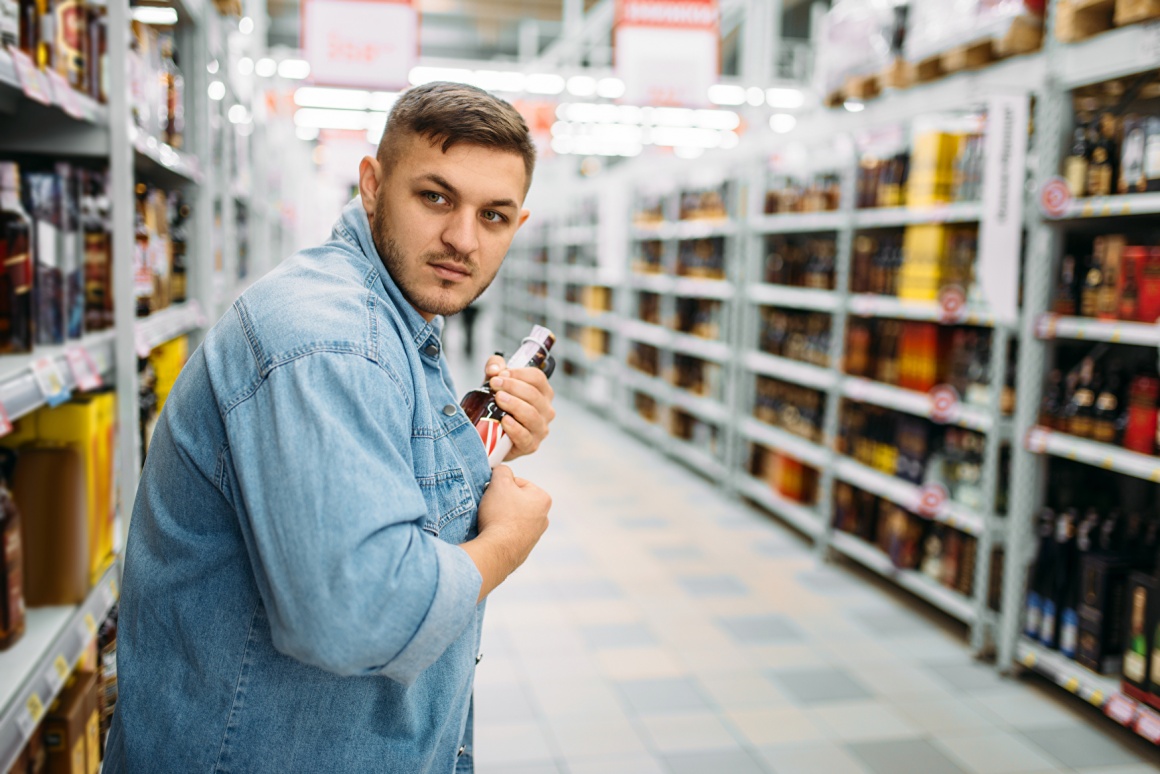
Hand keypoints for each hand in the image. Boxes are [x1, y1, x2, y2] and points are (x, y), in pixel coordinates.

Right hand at [462, 465, 550, 600]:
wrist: (497, 550)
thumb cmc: (500, 515)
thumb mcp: (499, 482)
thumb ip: (502, 470)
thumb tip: (502, 471)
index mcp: (543, 499)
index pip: (518, 483)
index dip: (501, 486)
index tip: (493, 493)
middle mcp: (544, 518)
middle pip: (516, 500)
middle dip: (502, 501)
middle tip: (490, 506)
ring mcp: (534, 535)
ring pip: (512, 517)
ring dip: (500, 516)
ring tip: (490, 520)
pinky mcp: (523, 548)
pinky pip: (509, 533)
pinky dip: (500, 531)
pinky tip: (493, 533)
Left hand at [484, 354, 555, 460]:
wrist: (492, 436)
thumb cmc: (499, 406)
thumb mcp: (496, 383)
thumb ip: (494, 368)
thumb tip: (494, 369)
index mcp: (543, 392)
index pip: (537, 378)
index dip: (518, 373)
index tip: (501, 374)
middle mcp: (546, 410)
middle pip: (533, 394)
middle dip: (512, 387)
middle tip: (494, 384)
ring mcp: (540, 429)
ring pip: (531, 414)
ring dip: (514, 404)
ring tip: (498, 399)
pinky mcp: (531, 445)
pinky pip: (525, 436)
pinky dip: (514, 428)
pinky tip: (504, 420)